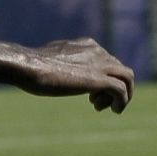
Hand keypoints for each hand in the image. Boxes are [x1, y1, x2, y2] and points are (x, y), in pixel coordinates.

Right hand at [19, 39, 135, 111]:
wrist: (29, 67)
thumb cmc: (31, 66)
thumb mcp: (47, 61)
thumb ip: (58, 63)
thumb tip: (50, 68)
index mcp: (86, 45)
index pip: (107, 60)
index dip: (104, 77)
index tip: (91, 93)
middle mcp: (97, 51)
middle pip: (119, 69)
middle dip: (112, 87)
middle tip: (96, 103)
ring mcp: (100, 65)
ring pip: (127, 78)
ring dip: (123, 95)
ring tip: (109, 108)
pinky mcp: (99, 80)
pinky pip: (122, 90)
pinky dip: (122, 101)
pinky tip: (115, 110)